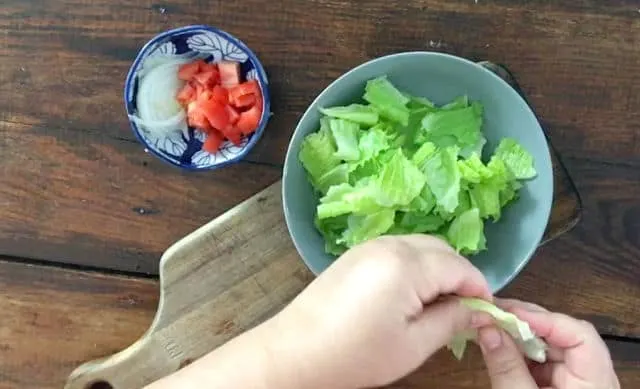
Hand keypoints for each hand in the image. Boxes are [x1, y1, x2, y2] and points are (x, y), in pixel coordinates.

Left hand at [265, 234, 491, 388]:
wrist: (296, 351)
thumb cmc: (356, 354)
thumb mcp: (413, 344)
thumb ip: (452, 321)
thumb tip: (479, 310)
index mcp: (407, 264)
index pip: (460, 267)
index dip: (480, 289)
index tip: (487, 312)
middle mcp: (390, 244)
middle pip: (442, 250)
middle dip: (460, 275)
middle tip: (463, 310)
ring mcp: (370, 246)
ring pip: (421, 246)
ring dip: (438, 269)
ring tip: (438, 305)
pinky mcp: (356, 254)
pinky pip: (398, 250)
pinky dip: (415, 266)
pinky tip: (411, 294)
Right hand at [477, 298, 619, 388]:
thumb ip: (506, 368)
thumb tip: (486, 328)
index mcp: (595, 381)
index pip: (579, 334)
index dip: (543, 318)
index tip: (507, 312)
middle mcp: (592, 376)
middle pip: (563, 335)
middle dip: (526, 321)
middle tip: (491, 312)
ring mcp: (577, 380)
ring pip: (550, 345)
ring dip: (519, 334)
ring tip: (489, 325)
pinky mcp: (562, 386)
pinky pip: (542, 361)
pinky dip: (519, 352)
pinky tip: (498, 345)